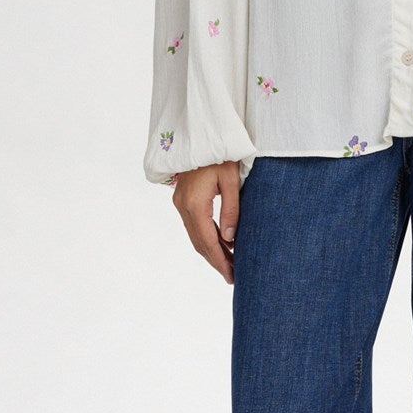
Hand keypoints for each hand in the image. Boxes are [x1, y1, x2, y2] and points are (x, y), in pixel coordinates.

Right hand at [171, 160, 241, 282]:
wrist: (200, 135)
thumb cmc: (220, 154)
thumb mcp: (230, 181)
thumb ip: (231, 211)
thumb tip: (230, 239)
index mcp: (195, 204)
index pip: (208, 241)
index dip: (220, 260)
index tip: (231, 276)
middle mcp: (183, 206)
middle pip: (199, 243)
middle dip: (216, 261)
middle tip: (232, 276)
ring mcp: (180, 203)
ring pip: (195, 236)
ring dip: (211, 251)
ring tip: (229, 265)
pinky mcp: (183, 200)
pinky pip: (194, 226)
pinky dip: (206, 239)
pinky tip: (220, 245)